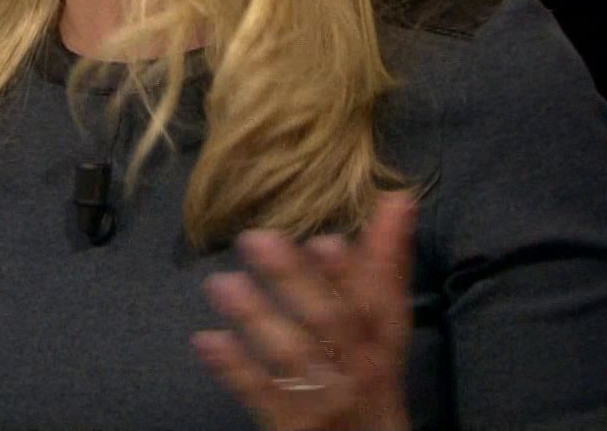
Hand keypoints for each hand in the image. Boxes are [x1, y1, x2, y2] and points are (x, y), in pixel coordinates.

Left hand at [192, 192, 417, 430]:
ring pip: (294, 358)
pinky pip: (264, 396)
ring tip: (222, 283)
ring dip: (258, 318)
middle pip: (331, 325)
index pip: (378, 305)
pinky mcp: (293, 426)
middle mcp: (360, 372)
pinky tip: (208, 338)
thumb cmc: (372, 383)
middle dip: (297, 282)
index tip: (325, 241)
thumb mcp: (385, 331)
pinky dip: (236, 368)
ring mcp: (326, 402)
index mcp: (384, 346)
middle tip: (256, 240)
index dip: (355, 275)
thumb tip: (398, 198)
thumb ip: (387, 268)